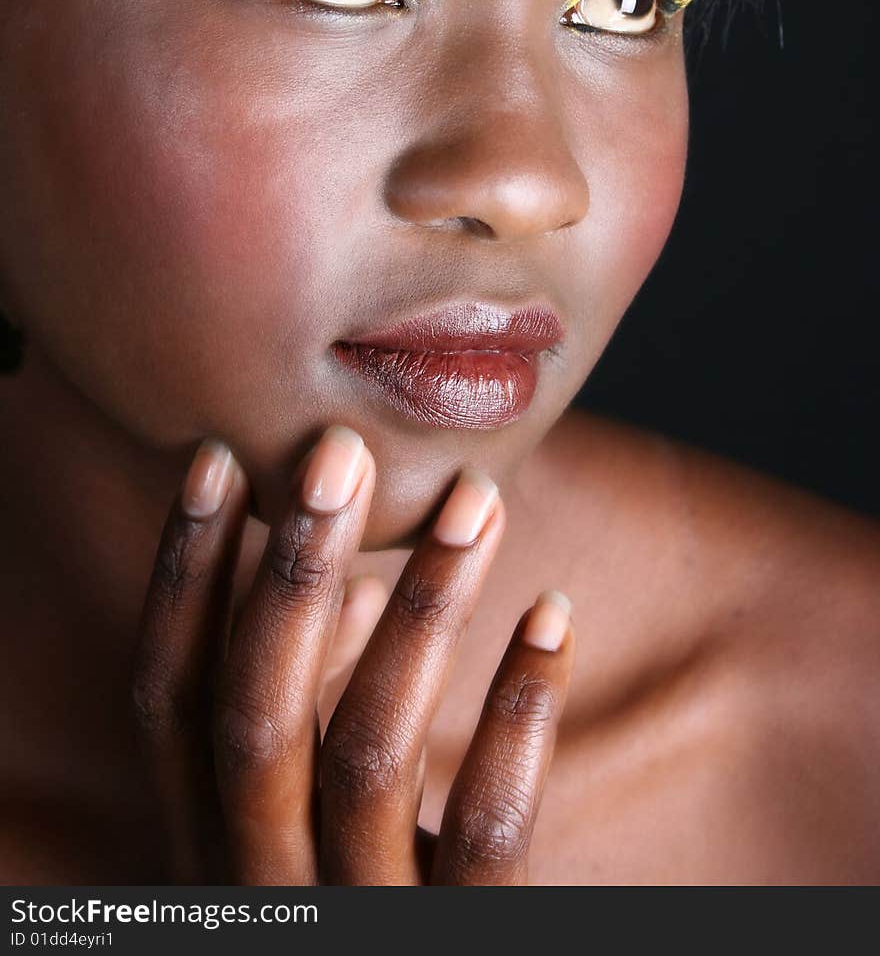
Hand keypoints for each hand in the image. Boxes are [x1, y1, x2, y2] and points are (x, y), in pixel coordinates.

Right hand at [130, 426, 574, 883]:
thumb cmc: (370, 890)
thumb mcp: (309, 811)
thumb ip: (307, 704)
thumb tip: (328, 571)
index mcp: (210, 847)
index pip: (167, 702)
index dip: (181, 581)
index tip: (214, 460)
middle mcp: (262, 890)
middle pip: (254, 719)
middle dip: (288, 574)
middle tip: (339, 453)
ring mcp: (357, 925)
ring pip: (368, 753)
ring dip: (422, 612)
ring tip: (478, 503)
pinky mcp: (458, 948)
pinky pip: (490, 833)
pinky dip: (520, 713)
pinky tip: (554, 613)